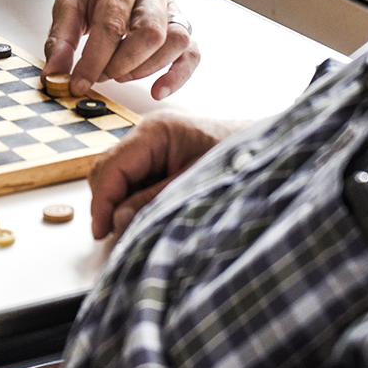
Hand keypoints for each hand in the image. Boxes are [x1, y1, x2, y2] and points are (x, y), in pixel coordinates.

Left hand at [44, 0, 199, 99]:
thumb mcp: (66, 0)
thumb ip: (60, 39)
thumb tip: (55, 73)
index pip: (112, 25)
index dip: (95, 60)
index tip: (79, 82)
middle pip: (150, 34)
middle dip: (122, 65)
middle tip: (99, 75)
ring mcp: (169, 5)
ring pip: (175, 42)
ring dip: (146, 68)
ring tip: (120, 74)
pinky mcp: (178, 22)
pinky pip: (191, 50)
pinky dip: (178, 74)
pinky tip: (159, 89)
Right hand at [88, 110, 241, 238]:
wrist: (266, 150)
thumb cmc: (237, 158)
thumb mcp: (193, 185)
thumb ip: (153, 202)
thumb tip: (118, 222)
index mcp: (155, 132)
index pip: (111, 167)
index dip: (102, 202)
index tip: (102, 232)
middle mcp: (147, 132)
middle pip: (106, 169)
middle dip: (106, 203)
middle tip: (114, 235)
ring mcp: (151, 143)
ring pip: (116, 175)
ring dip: (119, 202)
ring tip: (131, 228)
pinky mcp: (159, 155)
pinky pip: (133, 178)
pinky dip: (132, 199)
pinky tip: (145, 216)